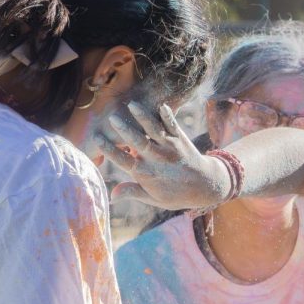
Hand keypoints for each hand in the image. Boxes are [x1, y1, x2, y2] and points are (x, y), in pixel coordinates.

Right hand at [97, 99, 231, 209]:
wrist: (206, 186)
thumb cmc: (176, 193)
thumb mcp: (154, 198)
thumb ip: (132, 192)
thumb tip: (111, 196)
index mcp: (146, 174)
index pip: (124, 161)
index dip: (110, 150)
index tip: (97, 139)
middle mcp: (157, 159)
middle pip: (138, 143)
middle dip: (125, 130)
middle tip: (112, 118)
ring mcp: (169, 148)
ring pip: (154, 131)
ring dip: (143, 117)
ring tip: (132, 105)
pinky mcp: (180, 139)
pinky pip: (173, 126)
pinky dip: (168, 116)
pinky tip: (162, 105)